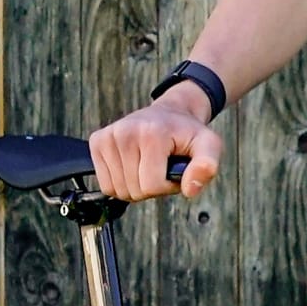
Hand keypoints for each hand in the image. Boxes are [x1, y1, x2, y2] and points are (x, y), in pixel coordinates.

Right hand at [88, 94, 222, 201]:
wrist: (170, 114)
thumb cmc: (188, 134)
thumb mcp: (208, 146)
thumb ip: (207, 166)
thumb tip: (191, 189)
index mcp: (152, 134)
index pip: (151, 186)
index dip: (167, 186)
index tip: (173, 170)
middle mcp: (125, 132)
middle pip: (134, 190)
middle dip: (151, 187)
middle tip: (160, 167)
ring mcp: (108, 137)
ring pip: (118, 190)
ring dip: (135, 186)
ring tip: (147, 165)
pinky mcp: (97, 141)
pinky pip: (105, 184)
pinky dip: (119, 182)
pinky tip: (132, 165)